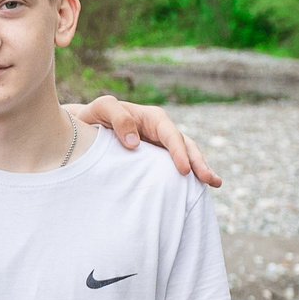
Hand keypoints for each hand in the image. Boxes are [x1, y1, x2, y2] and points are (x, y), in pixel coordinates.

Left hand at [76, 96, 219, 187]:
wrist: (83, 128)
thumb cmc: (94, 116)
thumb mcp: (102, 109)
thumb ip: (118, 119)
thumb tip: (134, 143)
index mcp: (152, 118)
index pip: (171, 135)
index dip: (179, 152)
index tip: (183, 170)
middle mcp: (161, 132)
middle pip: (186, 146)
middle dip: (199, 162)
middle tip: (210, 180)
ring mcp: (160, 146)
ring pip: (185, 157)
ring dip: (200, 169)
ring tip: (215, 183)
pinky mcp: (155, 160)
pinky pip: (172, 167)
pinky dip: (186, 177)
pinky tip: (196, 190)